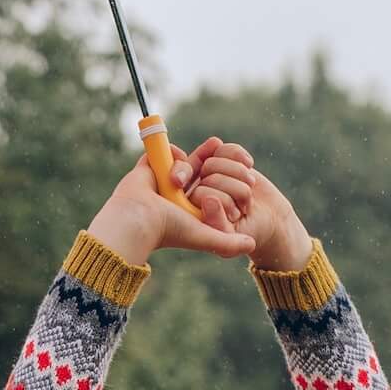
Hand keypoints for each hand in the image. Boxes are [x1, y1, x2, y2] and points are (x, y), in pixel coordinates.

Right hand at [85, 136, 255, 269]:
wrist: (136, 219)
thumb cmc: (170, 229)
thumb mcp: (205, 237)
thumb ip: (227, 243)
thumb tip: (254, 245)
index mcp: (188, 212)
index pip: (211, 189)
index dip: (223, 178)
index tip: (231, 169)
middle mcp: (175, 197)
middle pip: (199, 171)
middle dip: (209, 159)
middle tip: (220, 144)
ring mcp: (160, 182)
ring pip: (183, 163)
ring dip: (184, 166)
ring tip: (175, 181)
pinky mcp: (147, 168)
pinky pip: (164, 152)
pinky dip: (169, 153)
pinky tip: (169, 162)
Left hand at [200, 146, 311, 274]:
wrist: (268, 218)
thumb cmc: (247, 232)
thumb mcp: (232, 238)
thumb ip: (216, 223)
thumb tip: (208, 199)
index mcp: (188, 208)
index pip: (197, 190)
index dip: (215, 196)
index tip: (228, 207)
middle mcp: (194, 187)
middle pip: (208, 170)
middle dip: (233, 187)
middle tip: (243, 206)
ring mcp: (209, 171)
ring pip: (218, 157)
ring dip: (240, 174)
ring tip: (247, 193)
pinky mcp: (223, 158)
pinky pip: (227, 148)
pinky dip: (241, 157)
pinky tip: (249, 167)